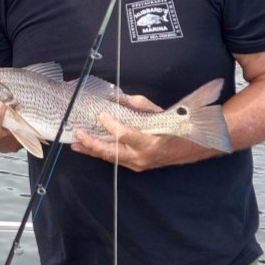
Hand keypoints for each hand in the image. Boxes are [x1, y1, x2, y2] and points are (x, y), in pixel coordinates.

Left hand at [71, 115, 205, 171]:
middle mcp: (141, 156)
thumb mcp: (159, 112)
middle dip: (93, 143)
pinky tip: (88, 148)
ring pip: (110, 157)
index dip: (111, 125)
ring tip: (76, 143)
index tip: (101, 115)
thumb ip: (139, 105)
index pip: (124, 135)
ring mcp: (137, 164)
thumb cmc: (174, 128)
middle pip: (112, 151)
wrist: (188, 149)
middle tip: (78, 133)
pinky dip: (100, 153)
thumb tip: (120, 98)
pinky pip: (114, 159)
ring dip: (92, 150)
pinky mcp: (134, 166)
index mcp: (149, 142)